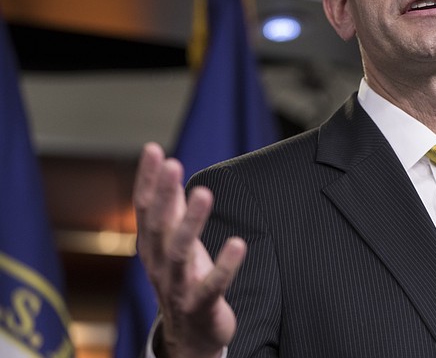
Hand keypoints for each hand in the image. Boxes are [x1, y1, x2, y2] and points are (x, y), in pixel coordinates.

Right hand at [133, 142, 246, 357]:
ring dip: (191, 223)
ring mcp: (178, 286)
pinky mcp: (201, 305)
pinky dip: (225, 266)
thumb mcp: (174, 241)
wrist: (188, 337)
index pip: (145, 209)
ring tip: (204, 193)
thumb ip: (172, 207)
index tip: (154, 150)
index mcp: (152, 247)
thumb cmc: (184, 279)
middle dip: (164, 195)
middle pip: (158, 226)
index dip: (147, 180)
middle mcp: (159, 264)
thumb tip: (168, 167)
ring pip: (180, 253)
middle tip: (172, 163)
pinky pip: (212, 286)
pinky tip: (238, 243)